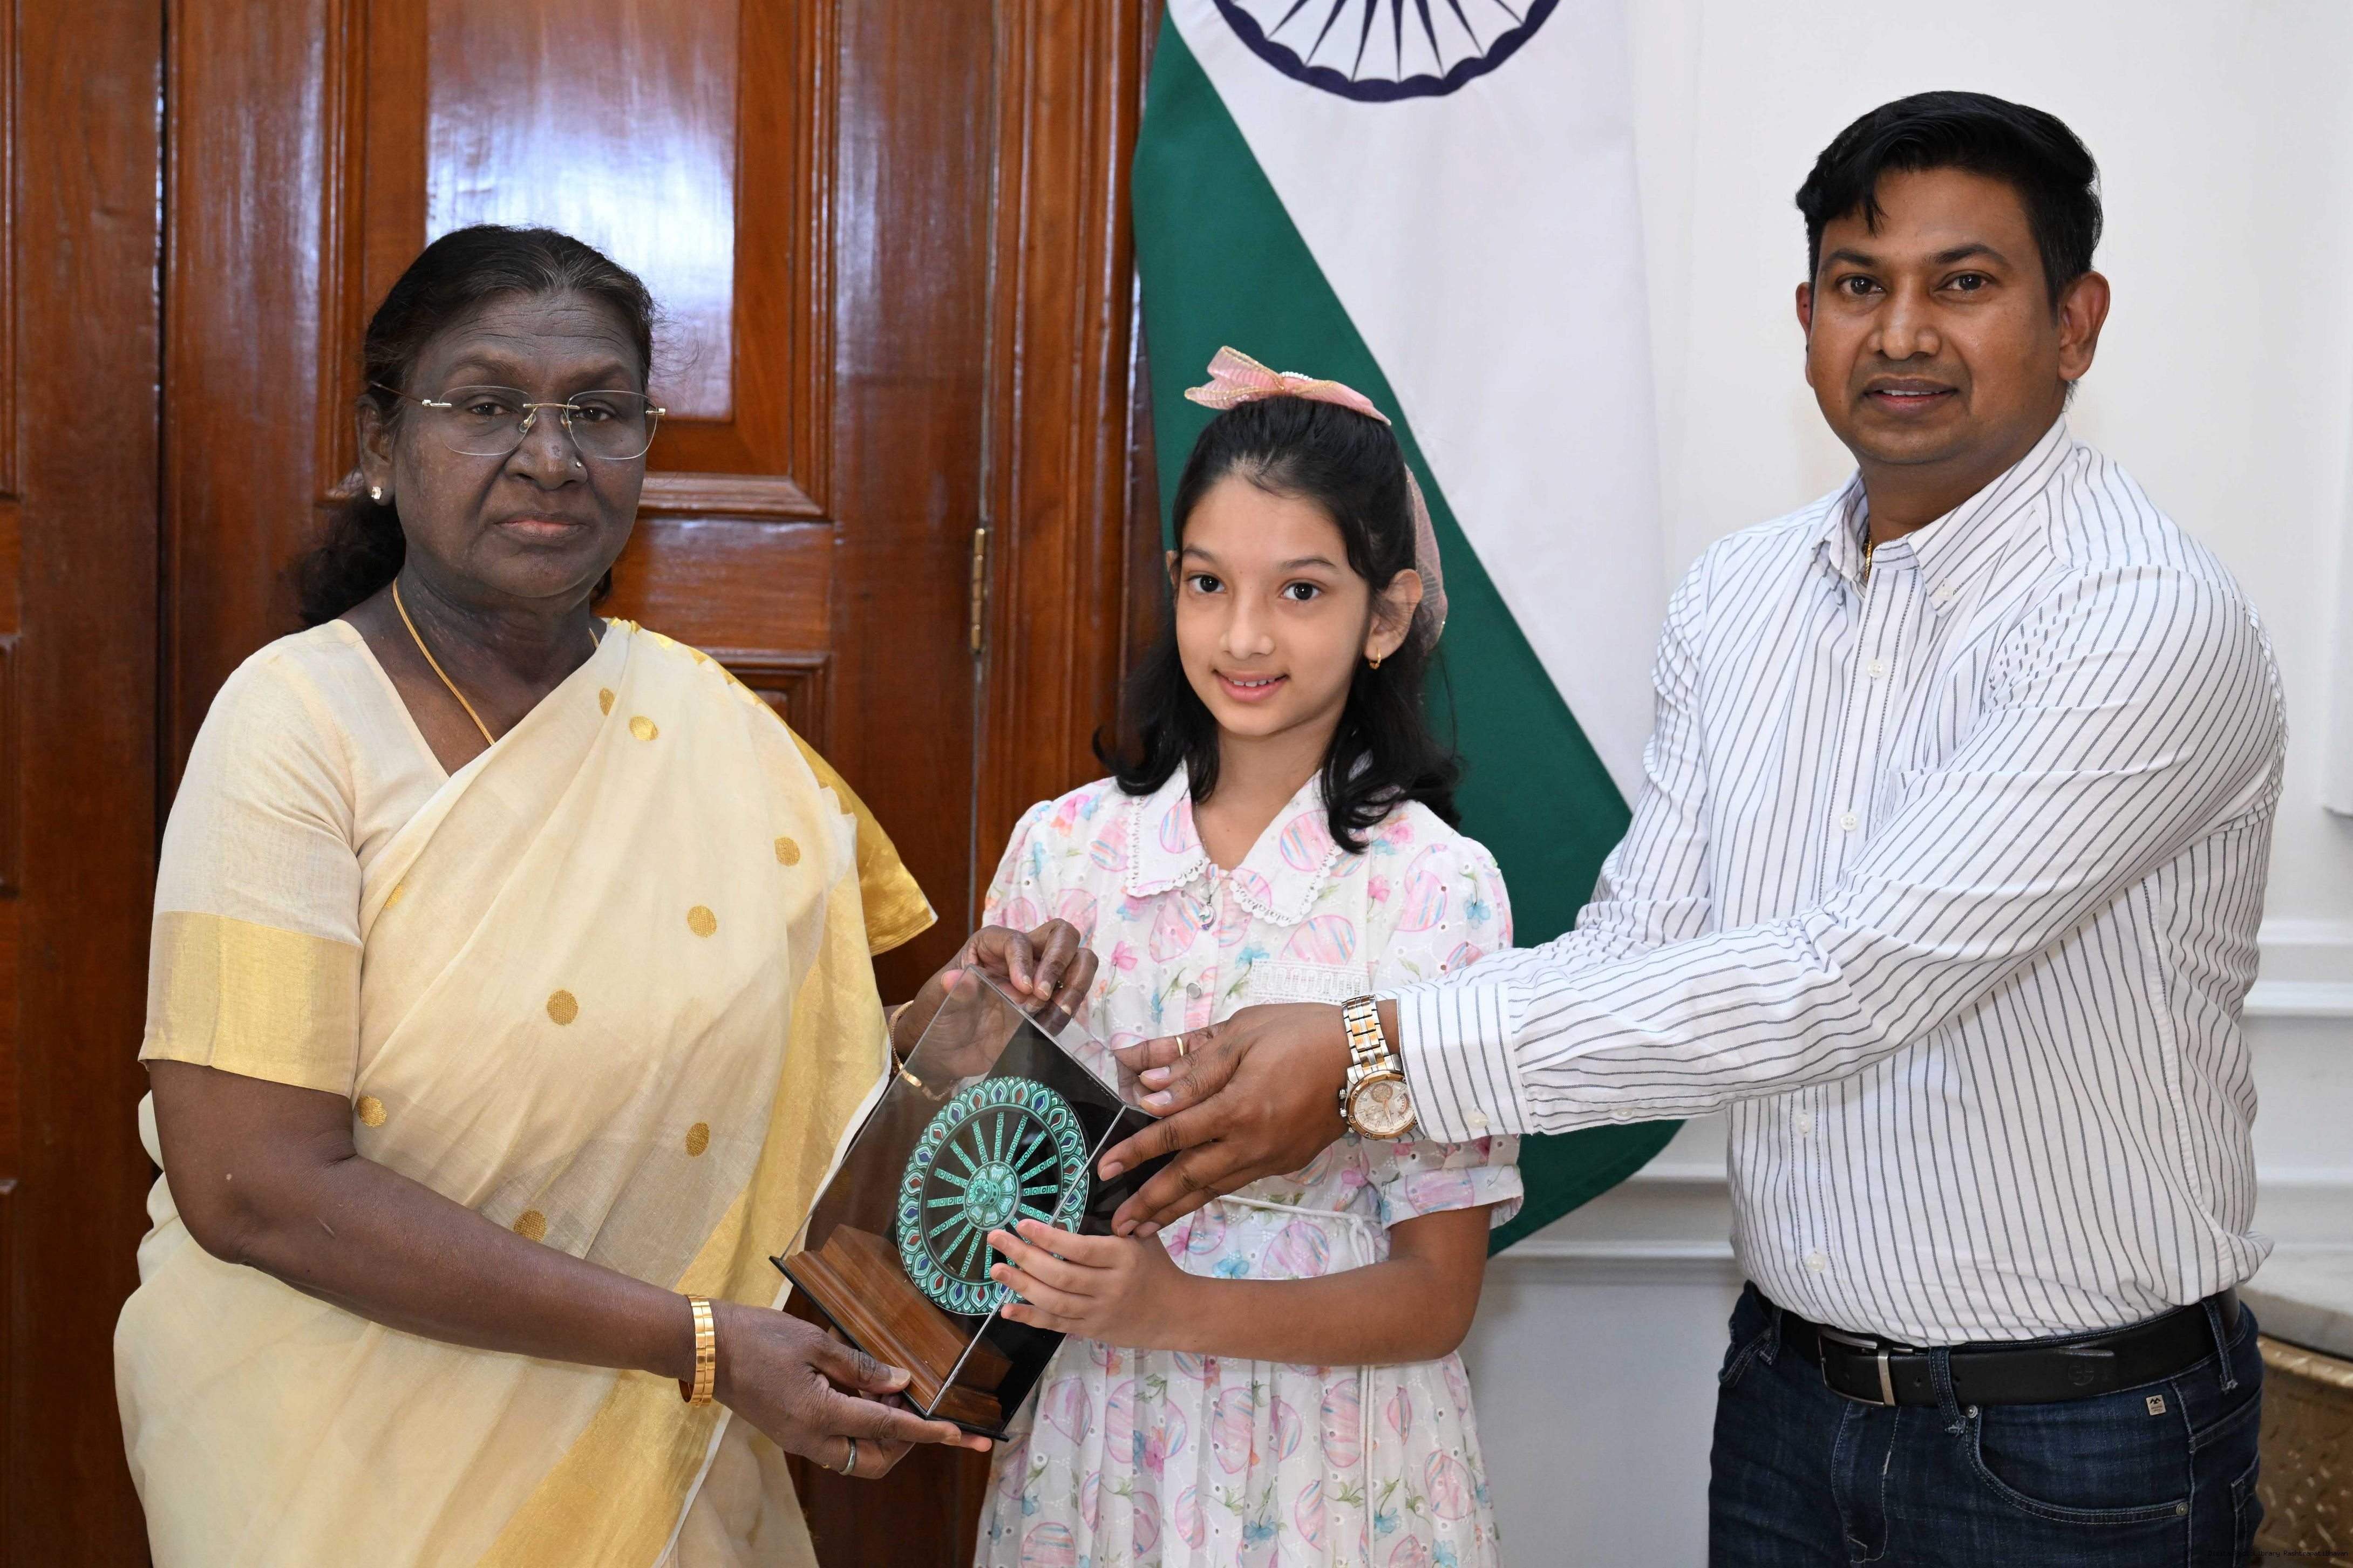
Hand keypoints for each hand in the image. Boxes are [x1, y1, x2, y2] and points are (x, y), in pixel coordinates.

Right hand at [710, 1302, 988, 1473]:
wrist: (707, 1349)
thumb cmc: (760, 1337)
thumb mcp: (818, 1344)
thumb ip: (862, 1369)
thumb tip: (901, 1385)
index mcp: (820, 1415)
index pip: (888, 1431)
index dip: (928, 1433)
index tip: (959, 1435)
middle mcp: (811, 1439)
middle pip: (874, 1461)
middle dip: (904, 1443)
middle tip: (916, 1407)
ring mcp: (799, 1441)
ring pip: (856, 1457)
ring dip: (881, 1436)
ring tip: (891, 1395)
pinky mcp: (792, 1434)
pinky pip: (837, 1444)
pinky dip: (860, 1428)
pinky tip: (866, 1395)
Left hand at [895, 921, 1101, 1063]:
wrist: (944, 1050)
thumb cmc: (937, 1014)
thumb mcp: (937, 1001)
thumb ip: (952, 991)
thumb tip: (955, 980)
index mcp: (992, 945)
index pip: (1019, 941)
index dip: (1024, 961)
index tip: (1023, 989)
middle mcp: (1021, 956)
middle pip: (1061, 936)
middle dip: (1060, 960)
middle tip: (1043, 993)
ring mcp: (1039, 980)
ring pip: (1079, 961)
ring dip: (1076, 983)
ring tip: (1059, 1009)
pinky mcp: (1047, 1006)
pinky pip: (1071, 998)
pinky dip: (1068, 1010)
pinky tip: (1049, 1027)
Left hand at [986, 1218, 1196, 1346]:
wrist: (1176, 1313)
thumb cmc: (1155, 1267)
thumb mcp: (1142, 1238)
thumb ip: (1114, 1222)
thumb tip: (1076, 1204)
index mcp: (1123, 1258)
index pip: (1080, 1249)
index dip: (1049, 1238)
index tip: (1023, 1223)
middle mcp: (1110, 1287)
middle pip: (1060, 1275)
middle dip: (1024, 1256)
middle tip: (996, 1238)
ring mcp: (1098, 1312)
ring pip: (1054, 1301)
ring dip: (1021, 1285)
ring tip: (995, 1270)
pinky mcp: (1091, 1330)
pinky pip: (1056, 1324)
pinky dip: (1030, 1317)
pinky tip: (1006, 1308)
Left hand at [1096, 1003, 1353, 1234]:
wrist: (1369, 1057)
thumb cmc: (1304, 1032)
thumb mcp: (1243, 1033)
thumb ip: (1193, 1066)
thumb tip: (1148, 1088)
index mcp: (1237, 1107)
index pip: (1173, 1134)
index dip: (1136, 1152)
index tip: (1105, 1166)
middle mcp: (1251, 1142)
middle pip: (1188, 1178)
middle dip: (1149, 1202)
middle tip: (1116, 1224)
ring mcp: (1270, 1157)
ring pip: (1212, 1189)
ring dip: (1175, 1209)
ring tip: (1144, 1228)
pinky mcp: (1286, 1162)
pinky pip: (1236, 1183)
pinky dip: (1208, 1195)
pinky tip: (1191, 1200)